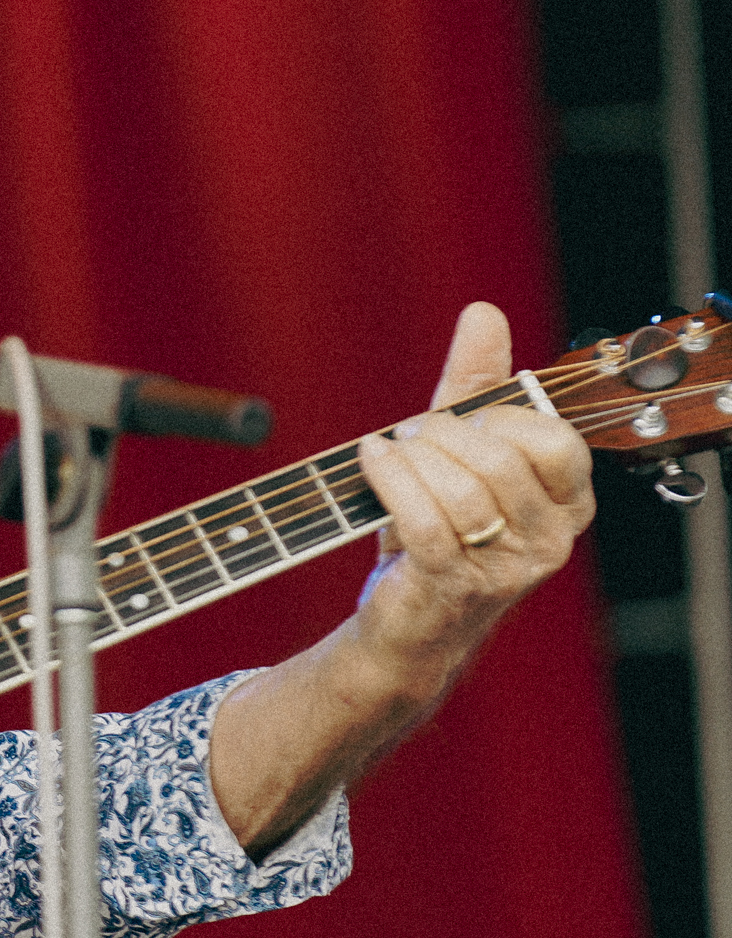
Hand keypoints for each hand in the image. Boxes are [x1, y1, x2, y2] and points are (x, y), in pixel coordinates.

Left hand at [351, 301, 593, 688]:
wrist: (407, 624)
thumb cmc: (439, 528)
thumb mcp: (460, 452)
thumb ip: (476, 384)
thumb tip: (483, 312)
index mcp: (567, 503)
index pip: (554, 441)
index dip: (499, 418)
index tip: (460, 418)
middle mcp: (550, 540)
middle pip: (501, 459)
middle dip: (444, 433)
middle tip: (411, 433)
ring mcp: (506, 569)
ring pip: (461, 490)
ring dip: (412, 458)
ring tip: (389, 450)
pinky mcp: (453, 586)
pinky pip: (423, 520)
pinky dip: (388, 479)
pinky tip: (370, 461)